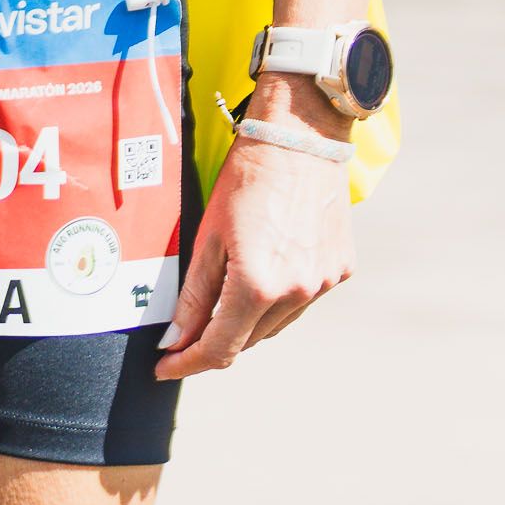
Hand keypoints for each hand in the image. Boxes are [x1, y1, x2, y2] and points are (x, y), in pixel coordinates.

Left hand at [154, 124, 352, 378]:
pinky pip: (302, 300)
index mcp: (258, 285)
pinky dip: (278, 298)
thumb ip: (194, 294)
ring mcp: (323, 283)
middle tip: (185, 330)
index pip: (219, 348)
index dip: (187, 363)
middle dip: (214, 339)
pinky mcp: (340, 270)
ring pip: (276, 324)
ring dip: (247, 321)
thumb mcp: (207, 234)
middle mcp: (296, 292)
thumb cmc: (246, 177)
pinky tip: (264, 273)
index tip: (164, 367)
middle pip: (248, 340)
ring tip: (223, 297)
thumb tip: (176, 338)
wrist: (300, 137)